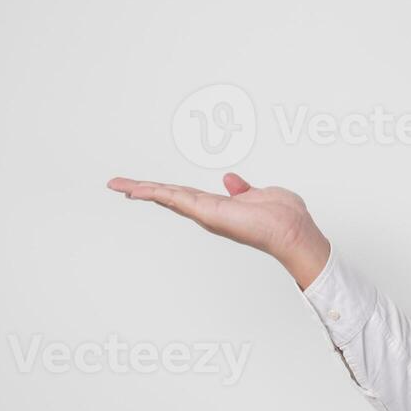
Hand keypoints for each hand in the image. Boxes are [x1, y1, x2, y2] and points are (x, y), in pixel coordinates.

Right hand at [107, 172, 331, 288]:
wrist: (292, 230)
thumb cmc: (284, 217)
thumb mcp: (261, 195)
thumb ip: (243, 190)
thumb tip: (231, 180)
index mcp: (219, 206)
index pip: (184, 195)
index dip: (163, 189)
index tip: (143, 186)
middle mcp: (209, 212)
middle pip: (169, 197)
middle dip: (143, 190)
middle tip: (118, 185)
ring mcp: (206, 213)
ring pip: (167, 197)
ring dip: (142, 190)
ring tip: (118, 185)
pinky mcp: (208, 212)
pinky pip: (177, 199)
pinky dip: (156, 193)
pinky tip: (137, 190)